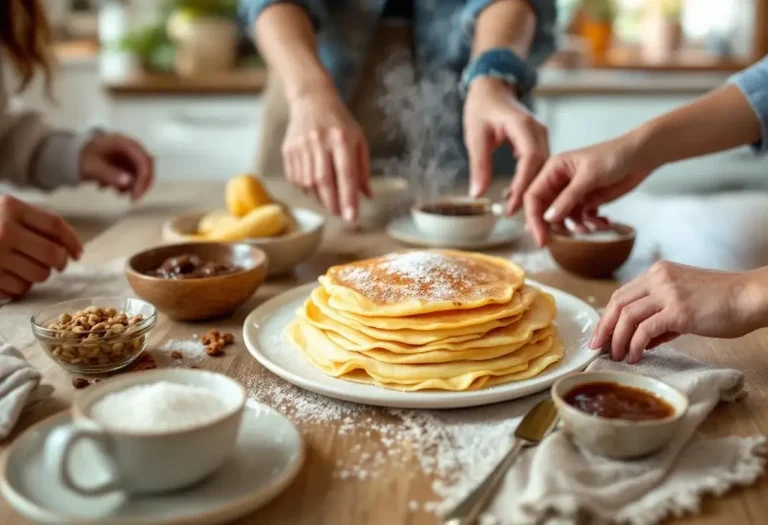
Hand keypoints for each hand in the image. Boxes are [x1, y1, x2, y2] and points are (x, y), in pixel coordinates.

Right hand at [0, 195, 81, 298]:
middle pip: (52, 254)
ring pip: (40, 276)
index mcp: (10, 207)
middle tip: (57, 264)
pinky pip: (19, 290)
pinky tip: (8, 276)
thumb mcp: (5, 210)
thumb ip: (34, 223)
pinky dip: (19, 287)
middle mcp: (3, 231)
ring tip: (24, 267)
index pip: (55, 226)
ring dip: (39, 275)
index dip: (72, 241)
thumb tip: (72, 250)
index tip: (78, 253)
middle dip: (60, 262)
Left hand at [80, 133, 153, 200]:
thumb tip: (128, 182)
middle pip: (146, 167)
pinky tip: (113, 188)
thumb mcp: (93, 166)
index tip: (137, 194)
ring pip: (142, 174)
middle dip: (142, 184)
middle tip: (133, 199)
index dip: (144, 178)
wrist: (75, 154)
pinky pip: (135, 176)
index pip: (144, 160)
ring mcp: (130, 156)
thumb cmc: (84, 157)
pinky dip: (128, 186)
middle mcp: (131, 149)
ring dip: (134, 186)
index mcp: (124, 143)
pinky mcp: (128, 164)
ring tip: (117, 192)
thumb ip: (109, 174)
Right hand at [282, 88, 371, 222]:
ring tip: (330, 202)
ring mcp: (301, 145)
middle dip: (333, 204)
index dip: (348, 198)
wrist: (312, 99)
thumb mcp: (359, 140)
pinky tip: (316, 189)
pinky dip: (307, 190)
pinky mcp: (288, 150)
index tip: (352, 218)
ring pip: (308, 183)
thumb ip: (363, 169)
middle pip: (324, 182)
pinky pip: (296, 179)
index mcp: (342, 138)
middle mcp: (319, 141)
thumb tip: (368, 197)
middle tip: (341, 215)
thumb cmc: (340, 123)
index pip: (346, 173)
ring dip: (320, 199)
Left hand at [463, 77, 547, 212]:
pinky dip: (530, 180)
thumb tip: (477, 193)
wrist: (491, 89)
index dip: (523, 184)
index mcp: (523, 125)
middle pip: (541, 166)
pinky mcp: (538, 141)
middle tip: (514, 215)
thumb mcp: (475, 136)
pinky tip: (516, 194)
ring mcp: (541, 135)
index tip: (513, 205)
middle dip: (530, 192)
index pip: (531, 159)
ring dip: (531, 188)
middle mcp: (538, 130)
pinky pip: (539, 164)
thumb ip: (479, 164)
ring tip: (516, 210)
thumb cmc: (481, 108)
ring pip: (543, 168)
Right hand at [524, 134, 649, 246]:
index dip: (533, 219)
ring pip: (565, 219)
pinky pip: (581, 220)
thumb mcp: (588, 176)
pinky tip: (604, 222)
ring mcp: (573, 193)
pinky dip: (591, 224)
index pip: (533, 197)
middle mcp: (559, 182)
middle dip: (555, 227)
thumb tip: (548, 219)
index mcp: (553, 170)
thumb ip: (567, 198)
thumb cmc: (614, 156)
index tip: (540, 239)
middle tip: (562, 241)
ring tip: (593, 226)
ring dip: (578, 227)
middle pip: (545, 211)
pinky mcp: (587, 202)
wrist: (641, 156)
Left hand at [589, 261, 760, 363]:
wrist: (751, 297)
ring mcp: (667, 293)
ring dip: (618, 339)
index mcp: (659, 272)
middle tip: (598, 347)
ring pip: (627, 316)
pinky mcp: (678, 311)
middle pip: (618, 303)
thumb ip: (662, 318)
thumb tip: (642, 340)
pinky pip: (645, 330)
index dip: (607, 315)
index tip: (601, 335)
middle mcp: (658, 278)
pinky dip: (635, 345)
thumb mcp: (685, 304)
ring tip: (617, 356)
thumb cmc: (723, 303)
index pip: (622, 294)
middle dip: (605, 328)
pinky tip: (635, 356)